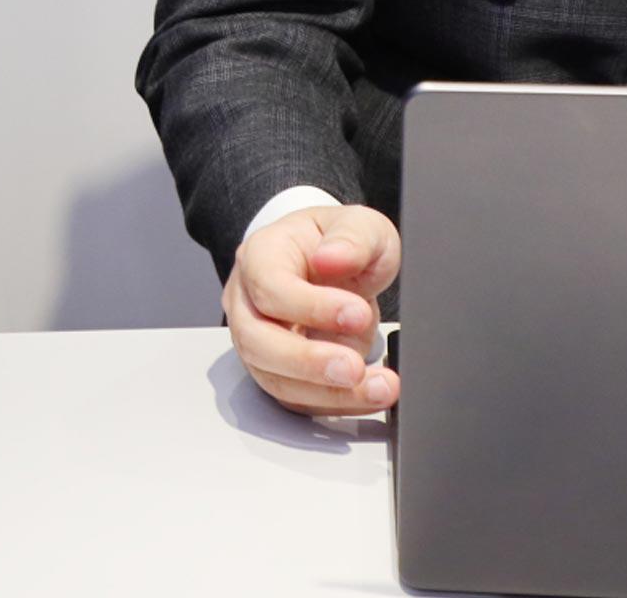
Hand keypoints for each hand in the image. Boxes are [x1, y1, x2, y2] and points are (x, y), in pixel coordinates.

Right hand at [225, 204, 400, 416]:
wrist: (330, 264)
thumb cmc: (337, 243)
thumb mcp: (358, 224)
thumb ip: (351, 238)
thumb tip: (332, 258)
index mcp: (260, 256)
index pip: (269, 287)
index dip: (310, 306)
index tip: (357, 313)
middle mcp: (247, 302)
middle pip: (257, 342)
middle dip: (308, 362)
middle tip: (354, 368)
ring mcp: (257, 341)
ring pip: (275, 379)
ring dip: (328, 392)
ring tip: (378, 388)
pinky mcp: (278, 372)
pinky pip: (298, 399)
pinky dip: (336, 402)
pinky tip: (370, 394)